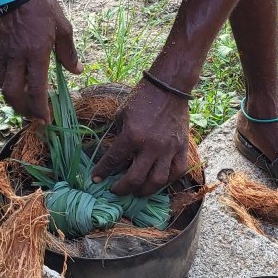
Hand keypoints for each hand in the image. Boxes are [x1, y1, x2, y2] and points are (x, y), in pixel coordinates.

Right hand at [0, 0, 82, 122]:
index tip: (46, 120)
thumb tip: (78, 71)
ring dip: (14, 99)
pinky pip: (1, 72)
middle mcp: (17, 57)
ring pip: (3, 85)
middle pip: (12, 94)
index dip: (39, 108)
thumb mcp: (63, 29)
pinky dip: (9, 83)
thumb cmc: (43, 8)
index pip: (35, 89)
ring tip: (26, 104)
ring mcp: (4, 54)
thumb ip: (69, 54)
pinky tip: (19, 82)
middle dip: (22, 110)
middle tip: (33, 117)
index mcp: (36, 53)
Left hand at [91, 81, 190, 196]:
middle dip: (122, 189)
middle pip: (135, 179)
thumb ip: (119, 135)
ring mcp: (168, 149)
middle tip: (116, 190)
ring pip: (158, 181)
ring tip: (138, 191)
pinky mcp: (182, 147)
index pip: (113, 161)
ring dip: (145, 191)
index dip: (102, 172)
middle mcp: (150, 146)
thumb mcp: (122, 114)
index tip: (95, 179)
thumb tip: (116, 153)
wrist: (169, 86)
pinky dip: (169, 180)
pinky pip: (178, 171)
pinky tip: (161, 180)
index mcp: (132, 136)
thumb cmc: (142, 97)